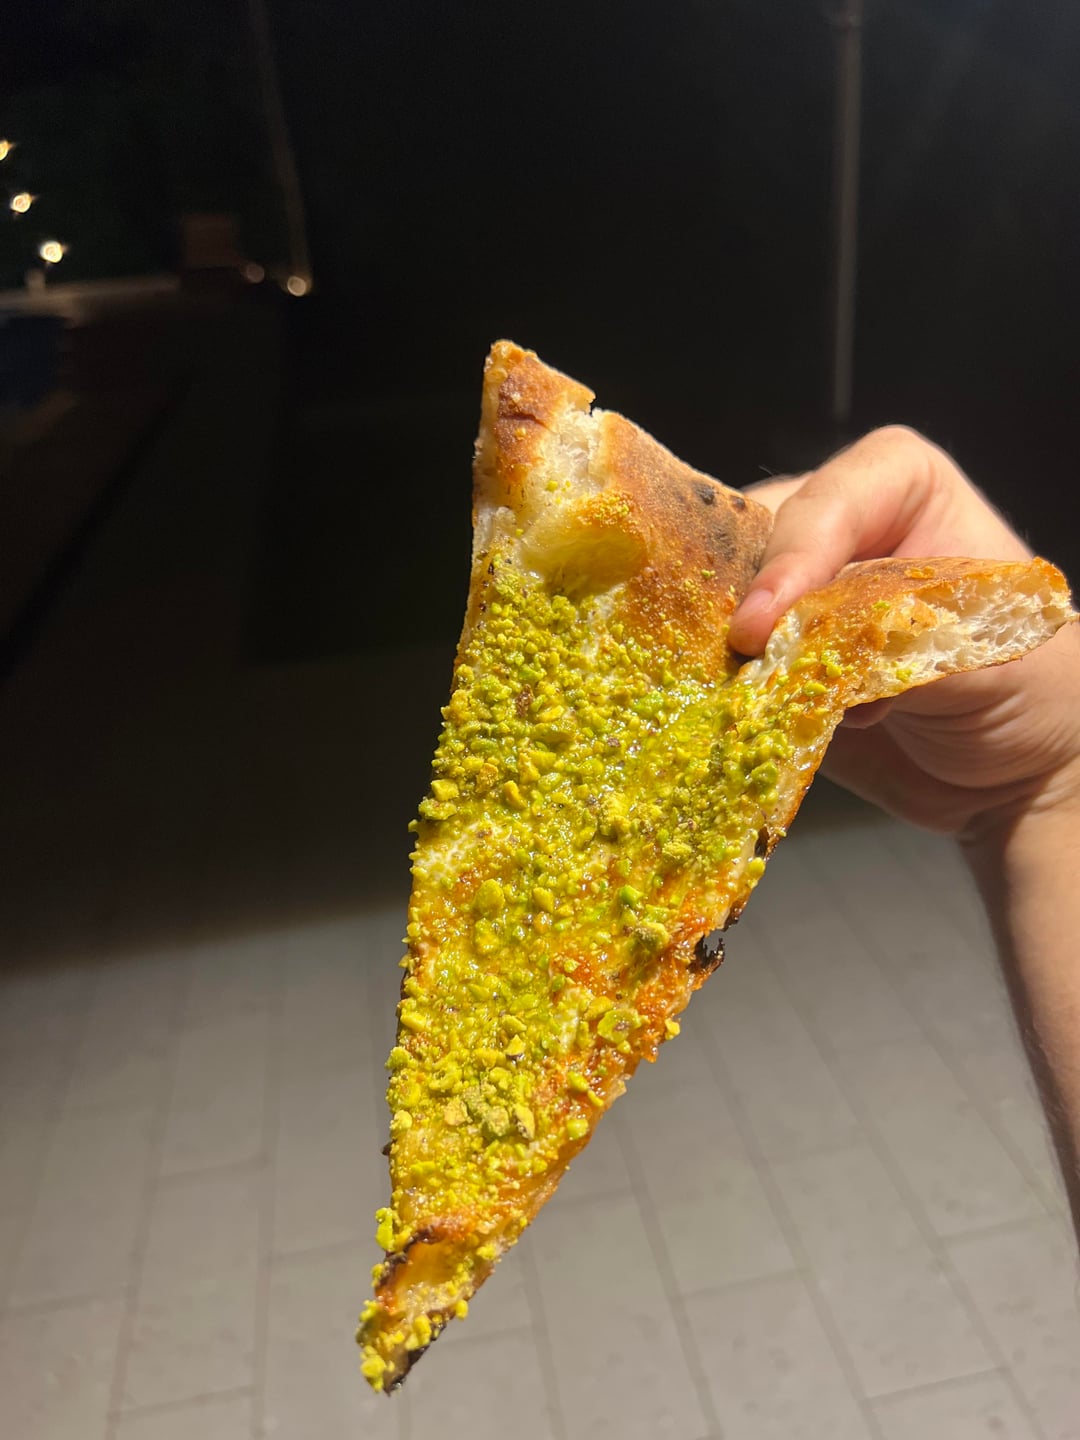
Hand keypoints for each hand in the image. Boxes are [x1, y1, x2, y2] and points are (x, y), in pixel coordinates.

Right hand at [727, 426, 1079, 838]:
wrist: (1017, 774)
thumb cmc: (1030, 689)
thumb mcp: (982, 648)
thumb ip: (895, 633)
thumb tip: (804, 644)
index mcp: (902, 489)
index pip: (830, 500)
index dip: (794, 555)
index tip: (765, 623)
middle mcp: (839, 532)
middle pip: (757, 540)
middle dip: (745, 599)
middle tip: (739, 656)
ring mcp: (797, 598)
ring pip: (726, 601)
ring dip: (727, 650)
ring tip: (749, 694)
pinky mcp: (772, 661)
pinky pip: (723, 664)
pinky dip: (726, 691)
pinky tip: (751, 717)